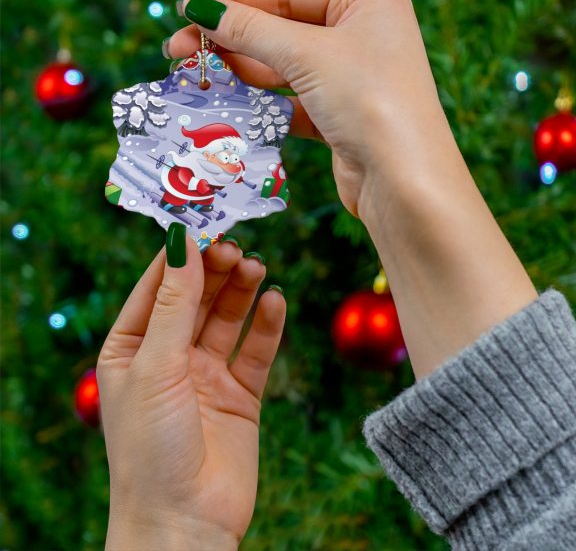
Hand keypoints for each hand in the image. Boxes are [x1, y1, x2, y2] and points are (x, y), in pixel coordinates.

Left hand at [97, 237, 284, 548]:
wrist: (185, 523)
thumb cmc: (150, 448)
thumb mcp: (156, 365)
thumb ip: (174, 303)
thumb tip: (181, 241)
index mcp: (132, 348)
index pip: (157, 287)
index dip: (180, 255)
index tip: (204, 223)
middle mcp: (169, 357)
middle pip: (196, 298)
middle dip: (215, 270)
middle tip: (237, 246)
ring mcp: (206, 374)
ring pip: (227, 318)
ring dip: (242, 291)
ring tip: (257, 267)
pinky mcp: (240, 393)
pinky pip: (256, 350)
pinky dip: (267, 325)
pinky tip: (275, 301)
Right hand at [168, 0, 536, 377]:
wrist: (404, 183)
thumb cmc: (370, 101)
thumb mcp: (308, 55)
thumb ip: (252, 30)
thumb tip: (202, 9)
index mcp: (366, 1)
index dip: (234, 0)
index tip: (188, 10)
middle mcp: (361, 36)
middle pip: (282, 29)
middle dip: (231, 39)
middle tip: (179, 50)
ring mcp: (351, 79)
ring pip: (284, 68)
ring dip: (240, 71)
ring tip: (195, 74)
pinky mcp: (340, 117)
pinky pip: (292, 101)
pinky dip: (262, 103)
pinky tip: (228, 103)